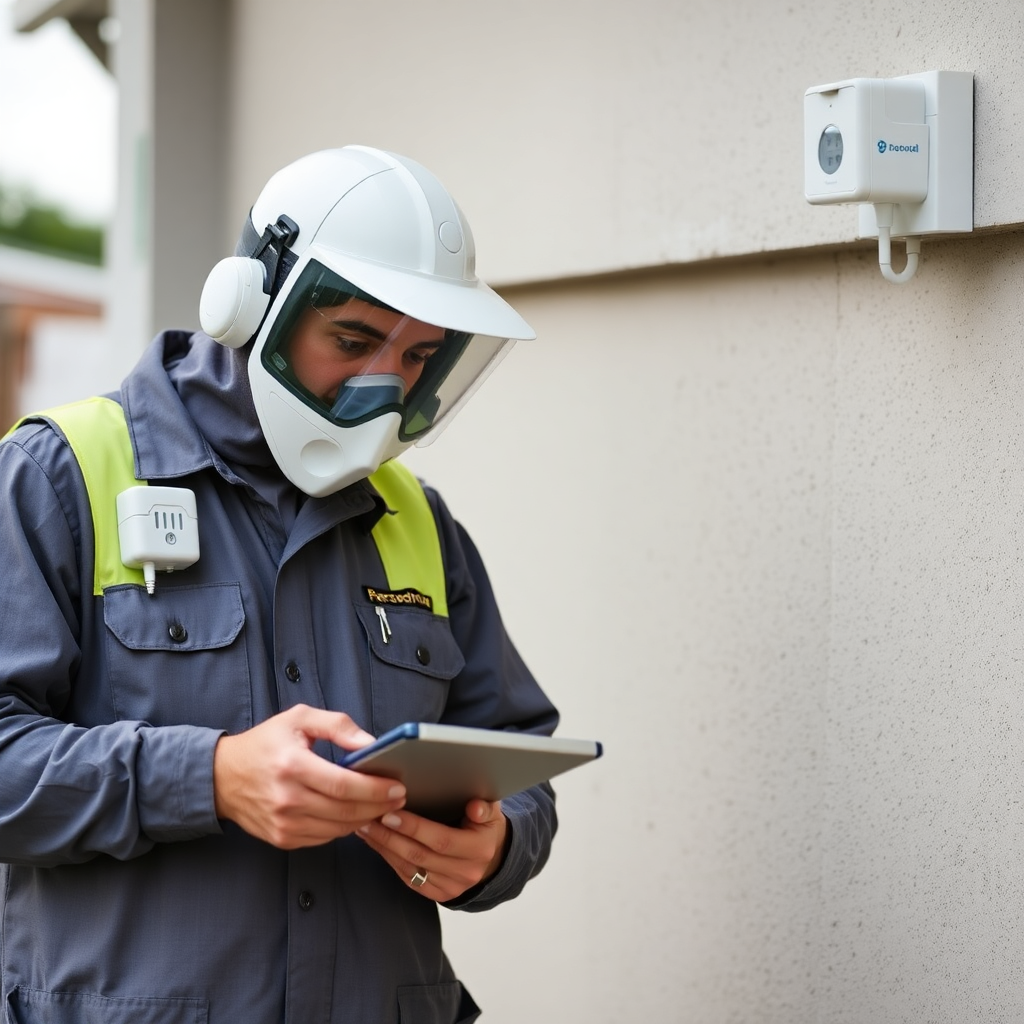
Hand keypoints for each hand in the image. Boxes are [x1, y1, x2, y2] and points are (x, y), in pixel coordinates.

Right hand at [213, 704, 405, 848]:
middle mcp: (286, 799)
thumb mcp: (299, 718)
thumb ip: (338, 726)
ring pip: (338, 828)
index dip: (375, 789)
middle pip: (345, 810)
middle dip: (378, 806)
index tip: (397, 786)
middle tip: (398, 797)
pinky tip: (354, 814)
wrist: (222, 776)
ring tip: (381, 805)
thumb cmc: (265, 743)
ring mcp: (283, 823)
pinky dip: (343, 828)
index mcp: (292, 765)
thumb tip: (371, 744)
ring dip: (365, 819)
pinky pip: (324, 838)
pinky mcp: (281, 838)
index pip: (342, 784)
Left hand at [356, 799, 508, 901]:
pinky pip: (408, 877)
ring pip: (410, 868)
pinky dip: (389, 859)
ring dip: (384, 848)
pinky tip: (376, 843)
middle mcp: (466, 872)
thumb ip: (485, 807)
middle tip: (369, 818)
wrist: (492, 857)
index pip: (441, 840)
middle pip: (420, 856)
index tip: (390, 813)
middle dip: (390, 837)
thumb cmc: (485, 826)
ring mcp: (451, 887)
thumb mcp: (492, 812)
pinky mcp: (437, 894)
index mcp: (480, 849)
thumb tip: (475, 807)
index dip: (414, 828)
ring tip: (365, 827)